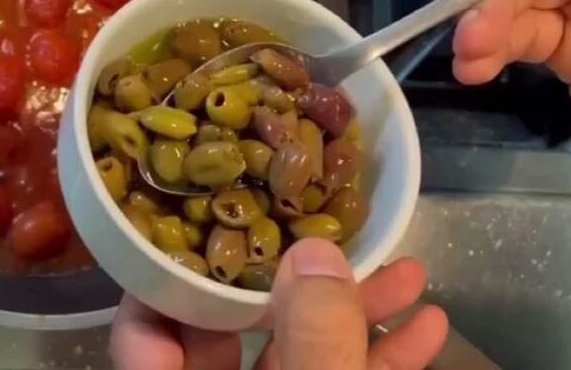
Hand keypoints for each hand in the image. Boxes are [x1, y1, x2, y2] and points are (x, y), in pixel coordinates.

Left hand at [109, 238, 446, 369]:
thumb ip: (314, 343)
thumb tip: (315, 253)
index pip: (143, 333)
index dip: (168, 274)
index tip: (208, 215)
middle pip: (235, 330)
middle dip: (298, 277)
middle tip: (334, 230)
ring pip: (300, 352)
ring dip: (355, 312)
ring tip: (407, 268)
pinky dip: (378, 358)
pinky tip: (426, 327)